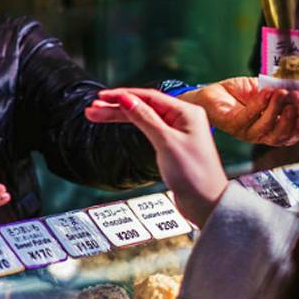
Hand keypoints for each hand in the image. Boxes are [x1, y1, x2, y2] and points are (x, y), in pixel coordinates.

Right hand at [86, 88, 227, 227]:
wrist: (206, 204)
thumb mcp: (166, 142)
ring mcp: (176, 131)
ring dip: (119, 116)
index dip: (123, 95)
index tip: (102, 96)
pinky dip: (130, 125)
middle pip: (143, 105)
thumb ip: (144, 118)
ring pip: (142, 117)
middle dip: (116, 107)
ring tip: (95, 115)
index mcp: (186, 112)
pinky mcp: (171, 144)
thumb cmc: (194, 175)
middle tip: (92, 108)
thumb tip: (125, 99)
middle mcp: (182, 118)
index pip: (149, 96)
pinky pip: (146, 128)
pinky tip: (116, 121)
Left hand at [177, 77, 298, 145]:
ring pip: (266, 128)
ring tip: (280, 93)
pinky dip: (259, 105)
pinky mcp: (231, 125)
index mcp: (271, 128)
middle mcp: (259, 134)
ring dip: (276, 110)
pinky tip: (265, 92)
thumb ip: (282, 92)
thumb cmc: (238, 93)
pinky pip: (248, 118)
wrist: (210, 92)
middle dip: (292, 120)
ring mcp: (245, 132)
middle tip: (296, 102)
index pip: (292, 134)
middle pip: (281, 136)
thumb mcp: (266, 90)